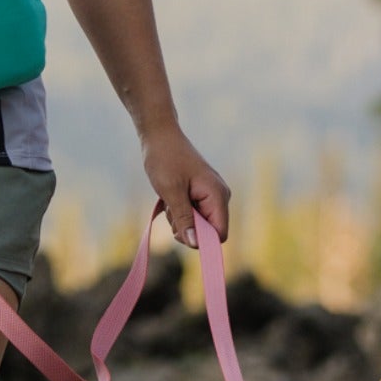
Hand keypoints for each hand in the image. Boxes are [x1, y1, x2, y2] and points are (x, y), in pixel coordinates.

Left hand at [142, 122, 228, 250]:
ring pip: (198, 224)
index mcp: (217, 195)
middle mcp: (219, 196)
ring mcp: (211, 195)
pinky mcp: (202, 195)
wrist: (160, 136)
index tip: (180, 232)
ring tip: (170, 200)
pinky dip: (180, 212)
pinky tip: (171, 198)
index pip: (219, 233)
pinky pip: (194, 215)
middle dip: (187, 228)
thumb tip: (195, 244)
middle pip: (208, 232)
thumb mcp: (171, 192)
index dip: (202, 240)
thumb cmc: (165, 159)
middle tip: (171, 210)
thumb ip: (184, 219)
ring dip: (180, 219)